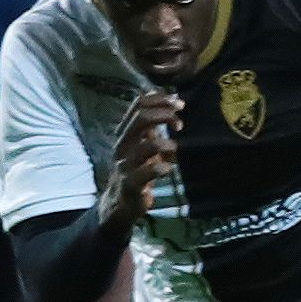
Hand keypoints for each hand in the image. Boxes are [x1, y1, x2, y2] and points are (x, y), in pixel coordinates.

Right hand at [100, 91, 181, 224]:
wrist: (121, 201)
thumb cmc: (138, 169)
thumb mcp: (144, 142)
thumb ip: (153, 124)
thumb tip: (171, 101)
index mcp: (126, 132)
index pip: (139, 105)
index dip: (160, 99)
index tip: (179, 103)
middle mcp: (123, 144)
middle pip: (141, 118)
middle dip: (165, 114)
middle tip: (179, 124)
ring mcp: (125, 164)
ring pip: (146, 145)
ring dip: (166, 144)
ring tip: (175, 149)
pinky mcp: (130, 183)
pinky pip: (145, 172)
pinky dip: (160, 168)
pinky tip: (168, 168)